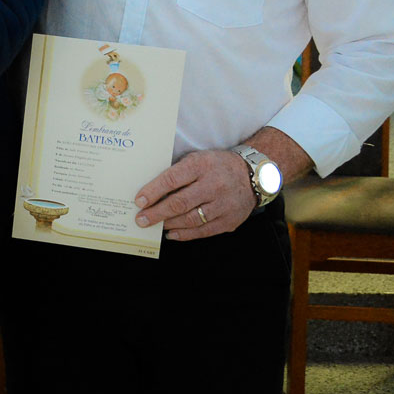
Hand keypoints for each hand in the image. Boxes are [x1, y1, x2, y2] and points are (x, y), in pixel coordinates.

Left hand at [133, 149, 253, 240]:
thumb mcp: (198, 159)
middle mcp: (214, 185)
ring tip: (154, 225)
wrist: (254, 175)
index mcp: (202, 166)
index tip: (139, 201)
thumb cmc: (217, 166)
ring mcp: (223, 204)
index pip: (172, 179)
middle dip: (157, 213)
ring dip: (169, 224)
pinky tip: (171, 233)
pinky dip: (185, 234)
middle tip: (141, 219)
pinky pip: (204, 231)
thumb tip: (151, 189)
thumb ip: (178, 172)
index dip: (153, 191)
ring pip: (191, 219)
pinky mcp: (230, 220)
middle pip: (180, 203)